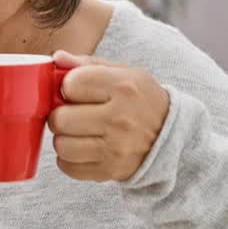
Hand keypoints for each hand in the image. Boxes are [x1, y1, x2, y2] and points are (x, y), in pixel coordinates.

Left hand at [47, 50, 170, 181]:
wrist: (170, 136)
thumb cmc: (140, 100)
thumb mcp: (124, 73)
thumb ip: (88, 64)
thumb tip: (57, 58)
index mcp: (124, 88)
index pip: (71, 84)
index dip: (68, 86)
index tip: (78, 90)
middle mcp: (120, 119)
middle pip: (60, 119)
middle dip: (61, 115)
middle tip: (72, 114)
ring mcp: (115, 149)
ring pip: (61, 145)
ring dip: (64, 138)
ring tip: (77, 132)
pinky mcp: (109, 170)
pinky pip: (68, 167)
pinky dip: (69, 159)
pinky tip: (83, 148)